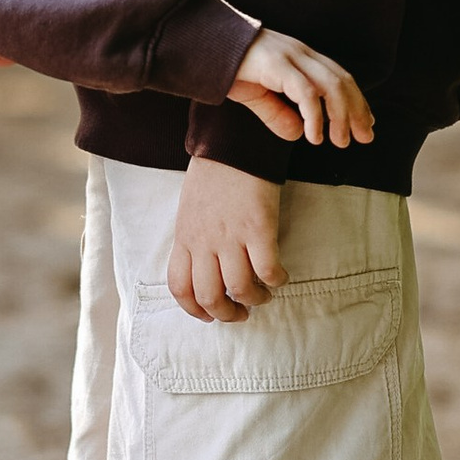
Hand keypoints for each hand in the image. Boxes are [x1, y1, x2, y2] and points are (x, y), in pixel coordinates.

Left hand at [166, 162, 285, 321]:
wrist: (233, 143)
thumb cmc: (213, 175)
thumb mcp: (190, 210)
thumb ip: (194, 239)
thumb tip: (206, 267)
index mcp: (185, 237)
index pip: (179, 286)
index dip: (193, 309)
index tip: (209, 315)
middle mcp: (204, 241)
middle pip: (208, 296)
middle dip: (226, 314)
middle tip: (241, 313)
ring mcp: (231, 236)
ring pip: (239, 289)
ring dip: (255, 300)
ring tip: (263, 295)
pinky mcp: (258, 228)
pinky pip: (268, 270)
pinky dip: (276, 281)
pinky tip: (280, 276)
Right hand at [229, 27, 373, 151]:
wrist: (203, 46)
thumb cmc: (228, 68)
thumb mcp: (258, 96)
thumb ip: (277, 114)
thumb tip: (298, 134)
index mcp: (301, 57)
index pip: (340, 77)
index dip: (357, 101)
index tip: (366, 124)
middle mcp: (301, 53)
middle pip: (342, 81)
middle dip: (357, 110)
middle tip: (365, 137)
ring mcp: (290, 56)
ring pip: (330, 85)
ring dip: (340, 116)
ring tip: (340, 141)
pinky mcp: (277, 65)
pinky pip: (305, 92)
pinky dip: (315, 116)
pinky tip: (314, 136)